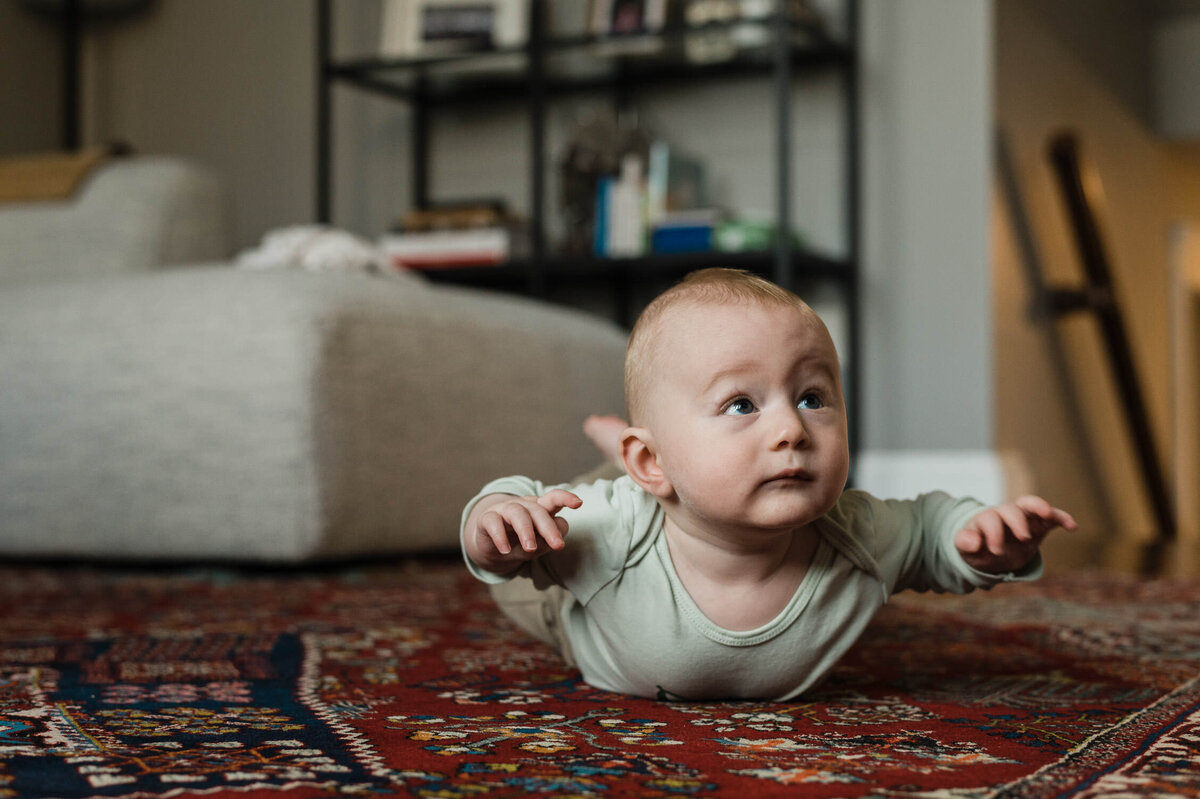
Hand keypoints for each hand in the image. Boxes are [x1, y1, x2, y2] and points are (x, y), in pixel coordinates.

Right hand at [466, 489, 582, 573]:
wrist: (491, 550)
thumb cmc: (520, 543)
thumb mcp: (538, 546)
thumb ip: (548, 541)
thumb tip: (558, 536)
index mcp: (539, 509)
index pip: (553, 498)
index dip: (565, 498)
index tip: (578, 503)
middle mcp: (523, 506)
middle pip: (537, 510)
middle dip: (548, 527)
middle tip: (558, 546)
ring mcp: (504, 510)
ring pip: (517, 513)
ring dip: (526, 531)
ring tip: (530, 549)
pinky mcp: (486, 519)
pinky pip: (493, 523)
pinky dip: (500, 536)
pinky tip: (505, 550)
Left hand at [954, 495, 1076, 573]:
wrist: (991, 553)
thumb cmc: (977, 548)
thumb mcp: (965, 548)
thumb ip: (965, 542)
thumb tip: (975, 541)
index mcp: (986, 519)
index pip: (990, 519)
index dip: (993, 533)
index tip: (995, 550)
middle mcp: (1005, 514)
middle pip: (1012, 510)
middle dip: (1017, 521)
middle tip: (1022, 537)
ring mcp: (1023, 518)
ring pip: (1031, 505)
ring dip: (1040, 507)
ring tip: (1048, 514)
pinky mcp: (1039, 526)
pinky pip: (1052, 518)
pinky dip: (1061, 518)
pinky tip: (1072, 526)